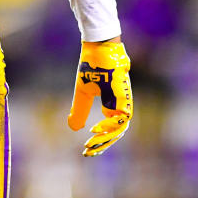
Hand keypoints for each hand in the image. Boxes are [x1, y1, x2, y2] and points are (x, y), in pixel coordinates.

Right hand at [67, 39, 132, 155]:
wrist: (98, 46)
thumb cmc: (92, 66)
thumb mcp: (83, 92)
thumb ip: (80, 110)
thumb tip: (73, 128)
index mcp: (112, 104)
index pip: (110, 128)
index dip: (100, 140)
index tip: (86, 149)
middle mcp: (120, 103)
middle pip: (116, 131)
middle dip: (102, 144)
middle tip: (88, 152)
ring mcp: (123, 98)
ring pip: (121, 126)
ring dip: (106, 137)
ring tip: (92, 142)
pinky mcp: (124, 93)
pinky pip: (122, 116)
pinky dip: (110, 124)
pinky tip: (97, 129)